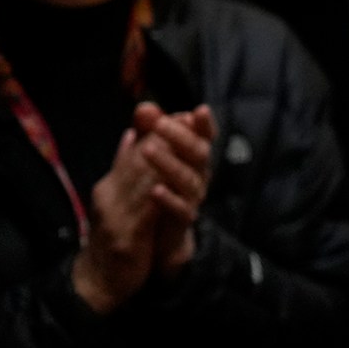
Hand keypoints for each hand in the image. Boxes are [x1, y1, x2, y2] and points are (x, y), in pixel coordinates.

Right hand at [72, 126, 186, 313]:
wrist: (98, 280)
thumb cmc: (114, 238)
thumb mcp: (119, 199)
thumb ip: (124, 168)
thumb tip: (130, 135)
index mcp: (110, 184)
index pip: (135, 151)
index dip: (159, 131)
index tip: (183, 112)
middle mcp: (109, 194)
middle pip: (138, 159)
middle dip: (164, 137)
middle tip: (188, 117)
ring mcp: (115, 214)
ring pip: (141, 180)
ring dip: (164, 158)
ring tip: (184, 140)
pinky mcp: (124, 237)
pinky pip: (144, 212)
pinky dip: (157, 196)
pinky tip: (170, 184)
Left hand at [128, 103, 214, 275]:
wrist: (157, 240)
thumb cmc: (159, 192)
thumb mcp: (151, 159)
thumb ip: (148, 134)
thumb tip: (144, 106)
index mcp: (192, 160)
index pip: (203, 138)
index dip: (204, 125)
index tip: (199, 110)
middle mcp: (198, 177)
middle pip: (198, 154)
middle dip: (180, 137)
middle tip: (160, 123)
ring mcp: (193, 200)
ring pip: (188, 179)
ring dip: (169, 163)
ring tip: (148, 149)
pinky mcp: (182, 222)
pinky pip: (181, 210)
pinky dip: (169, 199)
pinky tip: (155, 189)